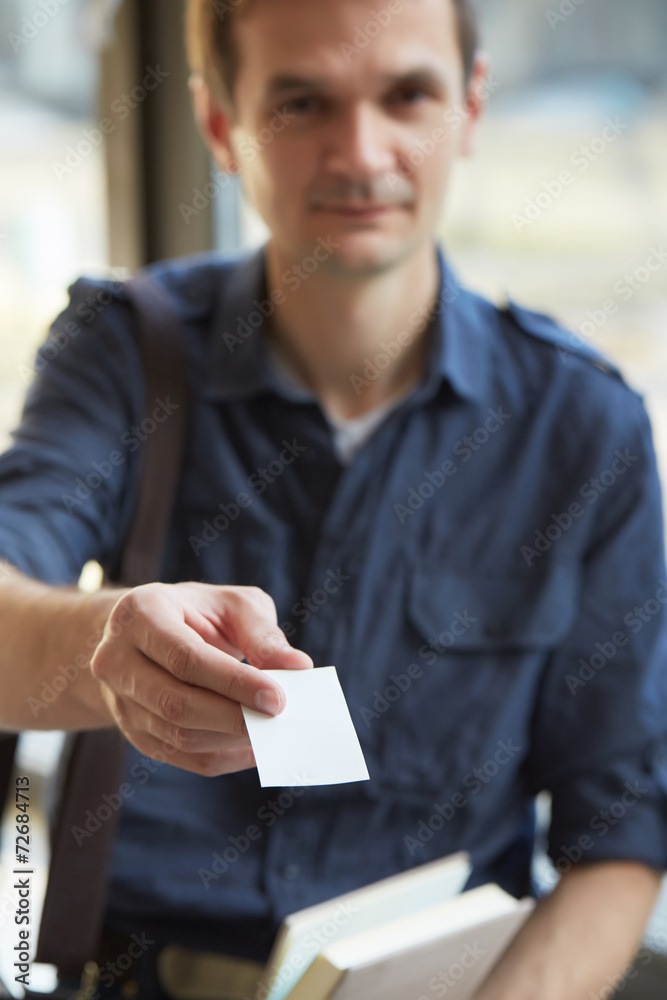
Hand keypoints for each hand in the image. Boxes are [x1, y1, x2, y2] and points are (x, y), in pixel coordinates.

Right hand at [90, 583, 312, 775]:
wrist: (144, 636)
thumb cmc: (196, 613)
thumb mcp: (231, 604)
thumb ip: (262, 633)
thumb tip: (297, 667)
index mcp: (139, 613)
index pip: (185, 658)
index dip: (233, 682)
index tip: (277, 698)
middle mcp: (116, 658)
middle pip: (175, 702)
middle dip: (233, 716)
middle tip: (279, 719)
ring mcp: (118, 700)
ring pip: (177, 734)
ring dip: (230, 738)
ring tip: (272, 731)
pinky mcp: (132, 731)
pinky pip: (180, 755)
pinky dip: (222, 756)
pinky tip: (254, 746)